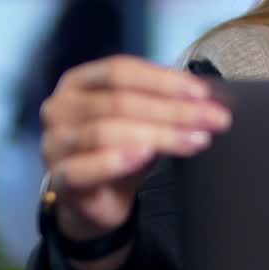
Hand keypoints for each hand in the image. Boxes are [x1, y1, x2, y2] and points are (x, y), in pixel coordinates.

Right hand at [40, 55, 231, 240]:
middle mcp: (61, 107)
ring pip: (106, 132)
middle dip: (173, 110)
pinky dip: (115, 161)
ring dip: (158, 135)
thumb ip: (165, 104)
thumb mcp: (143, 120)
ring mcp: (55, 143)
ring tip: (194, 140)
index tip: (203, 93)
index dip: (164, 80)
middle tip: (213, 119)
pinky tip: (144, 155)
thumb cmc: (120, 149)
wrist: (97, 199)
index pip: (120, 70)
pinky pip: (83, 168)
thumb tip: (210, 98)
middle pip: (119, 101)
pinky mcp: (59, 179)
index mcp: (79, 82)